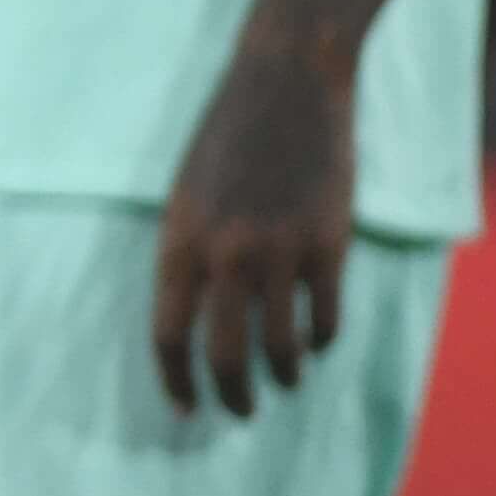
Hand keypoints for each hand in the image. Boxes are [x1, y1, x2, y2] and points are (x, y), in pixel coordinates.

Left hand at [153, 34, 353, 417]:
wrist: (284, 83)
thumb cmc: (227, 135)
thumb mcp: (185, 194)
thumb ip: (189, 252)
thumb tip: (196, 316)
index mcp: (178, 240)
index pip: (167, 334)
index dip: (175, 380)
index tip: (184, 408)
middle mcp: (226, 254)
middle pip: (224, 354)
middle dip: (230, 395)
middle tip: (239, 412)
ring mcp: (280, 250)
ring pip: (280, 345)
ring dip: (283, 375)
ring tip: (284, 383)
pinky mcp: (329, 242)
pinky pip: (325, 316)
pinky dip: (321, 340)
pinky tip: (317, 344)